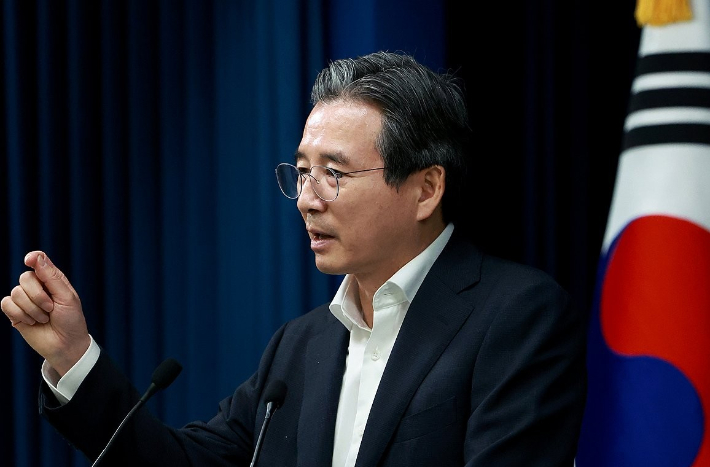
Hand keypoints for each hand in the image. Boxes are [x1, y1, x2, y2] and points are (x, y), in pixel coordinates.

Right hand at [1, 251, 89, 376]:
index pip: (38, 261)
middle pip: (25, 278)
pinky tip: (31, 322)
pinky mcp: (14, 313)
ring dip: (32, 309)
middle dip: (38, 296)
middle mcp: (37, 287)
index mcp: (52, 280)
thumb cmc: (71, 320)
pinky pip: (6, 304)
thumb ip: (51, 277)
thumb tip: (35, 257)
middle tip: (51, 308)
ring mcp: (24, 300)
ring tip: (44, 318)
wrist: (65, 345)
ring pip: (16, 293)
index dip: (33, 258)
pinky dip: (20, 314)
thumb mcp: (67, 297)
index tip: (29, 260)